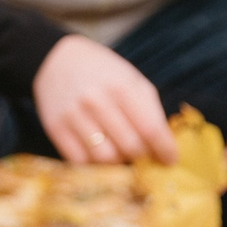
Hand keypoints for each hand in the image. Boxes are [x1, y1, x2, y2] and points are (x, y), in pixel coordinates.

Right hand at [34, 34, 176, 166]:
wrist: (57, 61)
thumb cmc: (104, 73)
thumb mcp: (133, 81)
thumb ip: (150, 111)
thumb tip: (164, 147)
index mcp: (122, 87)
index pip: (150, 128)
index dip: (164, 149)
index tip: (170, 160)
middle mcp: (97, 101)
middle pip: (130, 147)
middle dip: (143, 156)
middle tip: (145, 154)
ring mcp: (74, 116)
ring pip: (105, 159)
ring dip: (119, 162)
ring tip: (122, 153)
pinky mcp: (56, 129)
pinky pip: (80, 161)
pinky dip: (95, 165)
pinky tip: (101, 153)